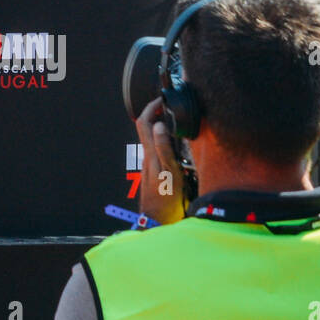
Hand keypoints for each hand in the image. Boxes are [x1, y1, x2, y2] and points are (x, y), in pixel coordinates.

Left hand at [134, 97, 186, 223]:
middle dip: (155, 112)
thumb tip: (158, 125)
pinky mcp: (155, 171)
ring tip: (176, 119)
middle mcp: (148, 156)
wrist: (157, 221)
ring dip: (160, 124)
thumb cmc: (166, 200)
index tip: (163, 98)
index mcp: (151, 153)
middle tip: (170, 105)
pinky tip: (176, 142)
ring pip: (152, 137)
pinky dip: (165, 139)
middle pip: (145, 126)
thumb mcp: (169, 173)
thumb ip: (164, 149)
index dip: (151, 106)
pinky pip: (157, 148)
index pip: (144, 122)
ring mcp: (150, 163)